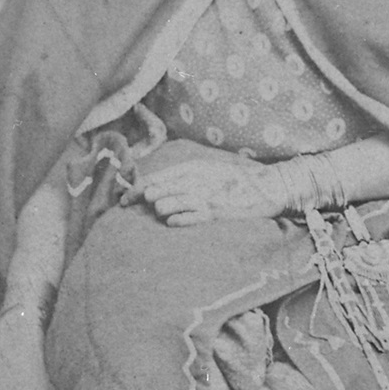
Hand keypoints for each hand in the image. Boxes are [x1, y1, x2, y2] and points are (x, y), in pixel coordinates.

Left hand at [121, 151, 288, 224]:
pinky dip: (177, 220)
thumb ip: (183, 177)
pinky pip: (186, 218)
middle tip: (134, 208)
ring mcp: (204, 197)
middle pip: (155, 191)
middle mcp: (194, 180)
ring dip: (161, 210)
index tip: (123, 200)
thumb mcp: (207, 170)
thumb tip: (153, 188)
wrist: (265, 187)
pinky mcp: (214, 213)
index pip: (154, 178)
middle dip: (142, 201)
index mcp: (191, 167)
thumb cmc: (233, 180)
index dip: (135, 190)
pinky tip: (173, 222)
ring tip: (164, 212)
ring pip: (166, 204)